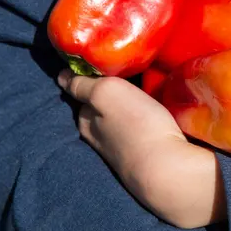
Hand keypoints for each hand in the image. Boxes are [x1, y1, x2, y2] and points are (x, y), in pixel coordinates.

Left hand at [58, 69, 225, 228]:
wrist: (168, 167)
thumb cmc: (137, 125)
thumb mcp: (106, 93)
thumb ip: (83, 85)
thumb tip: (62, 76)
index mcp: (86, 122)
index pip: (81, 93)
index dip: (89, 77)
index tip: (101, 63)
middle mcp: (99, 137)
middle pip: (100, 108)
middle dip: (108, 93)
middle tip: (125, 73)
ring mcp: (123, 149)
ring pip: (120, 120)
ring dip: (127, 107)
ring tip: (142, 89)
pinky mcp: (146, 155)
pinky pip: (138, 132)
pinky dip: (141, 121)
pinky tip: (153, 114)